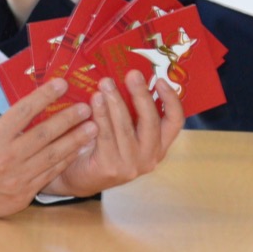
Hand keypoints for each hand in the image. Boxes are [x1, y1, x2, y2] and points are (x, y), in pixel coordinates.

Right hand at [0, 79, 96, 220]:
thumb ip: (9, 124)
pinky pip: (50, 174)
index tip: (62, 83)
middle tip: (86, 107)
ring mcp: (16, 178)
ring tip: (93, 127)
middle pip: (44, 134)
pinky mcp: (23, 194)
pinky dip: (66, 160)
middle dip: (69, 119)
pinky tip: (79, 150)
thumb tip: (37, 108)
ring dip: (76, 140)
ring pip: (53, 155)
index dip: (45, 95)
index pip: (24, 110)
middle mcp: (6, 157)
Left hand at [42, 70, 184, 196]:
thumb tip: (130, 76)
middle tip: (131, 74)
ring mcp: (131, 165)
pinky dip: (100, 115)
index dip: (171, 100)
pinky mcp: (110, 167)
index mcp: (159, 145)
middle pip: (151, 122)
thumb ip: (132, 111)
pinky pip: (105, 136)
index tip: (160, 80)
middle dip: (141, 95)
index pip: (175, 122)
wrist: (77, 177)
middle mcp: (150, 157)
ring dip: (116, 101)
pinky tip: (94, 100)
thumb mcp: (125, 130)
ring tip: (106, 82)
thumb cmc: (103, 146)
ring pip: (126, 127)